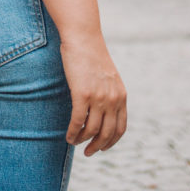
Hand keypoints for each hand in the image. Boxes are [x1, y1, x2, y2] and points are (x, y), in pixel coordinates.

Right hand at [60, 35, 126, 155]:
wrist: (83, 37)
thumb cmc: (91, 54)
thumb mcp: (107, 76)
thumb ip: (108, 92)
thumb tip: (101, 109)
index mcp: (121, 95)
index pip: (120, 128)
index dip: (111, 142)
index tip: (102, 148)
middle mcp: (113, 99)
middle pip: (107, 133)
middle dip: (97, 147)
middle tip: (88, 153)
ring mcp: (98, 97)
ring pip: (91, 130)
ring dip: (82, 141)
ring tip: (73, 142)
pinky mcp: (82, 94)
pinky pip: (78, 121)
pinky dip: (72, 132)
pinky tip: (68, 136)